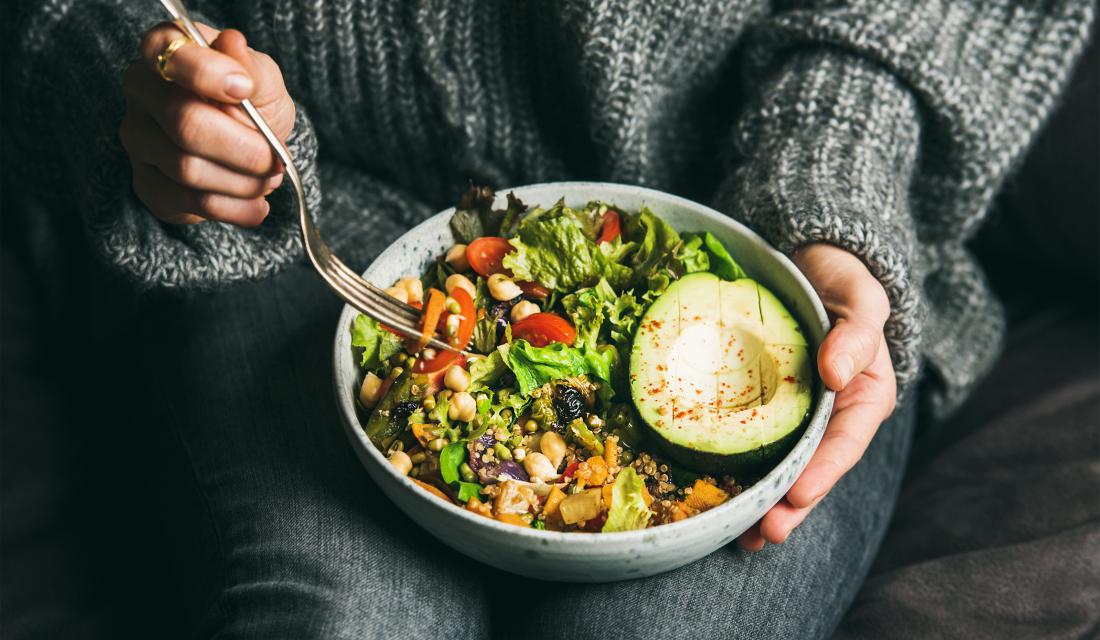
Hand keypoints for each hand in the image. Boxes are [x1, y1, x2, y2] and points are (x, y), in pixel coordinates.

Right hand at [120, 22, 294, 226]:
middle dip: (243, 149)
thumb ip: (251, 67)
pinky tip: (256, 206)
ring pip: (187, 169)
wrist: (248, 147)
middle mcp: (142, 92)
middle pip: (185, 123)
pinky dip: (233, 209)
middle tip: (276, 159)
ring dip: (243, 182)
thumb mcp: (263, 80)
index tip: (246, 90)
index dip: (208, 75)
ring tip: (270, 179)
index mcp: (165, 51)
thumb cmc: (252, 102)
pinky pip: (188, 202)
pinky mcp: (147, 183)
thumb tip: (233, 44)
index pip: (171, 57)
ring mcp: (139, 140)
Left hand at [737, 243, 896, 550]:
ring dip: (762, 503)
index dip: (822, 473)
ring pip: (782, 467)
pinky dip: (737, 472)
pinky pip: (751, 443)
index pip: (845, 444)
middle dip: (788, 505)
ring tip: (740, 536)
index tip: (797, 495)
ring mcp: (796, 415)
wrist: (812, 265)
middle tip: (762, 534)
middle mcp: (831, 416)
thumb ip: (857, 333)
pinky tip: (716, 497)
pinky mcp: (764, 408)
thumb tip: (837, 372)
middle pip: (812, 470)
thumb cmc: (843, 282)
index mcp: (863, 398)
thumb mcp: (862, 299)